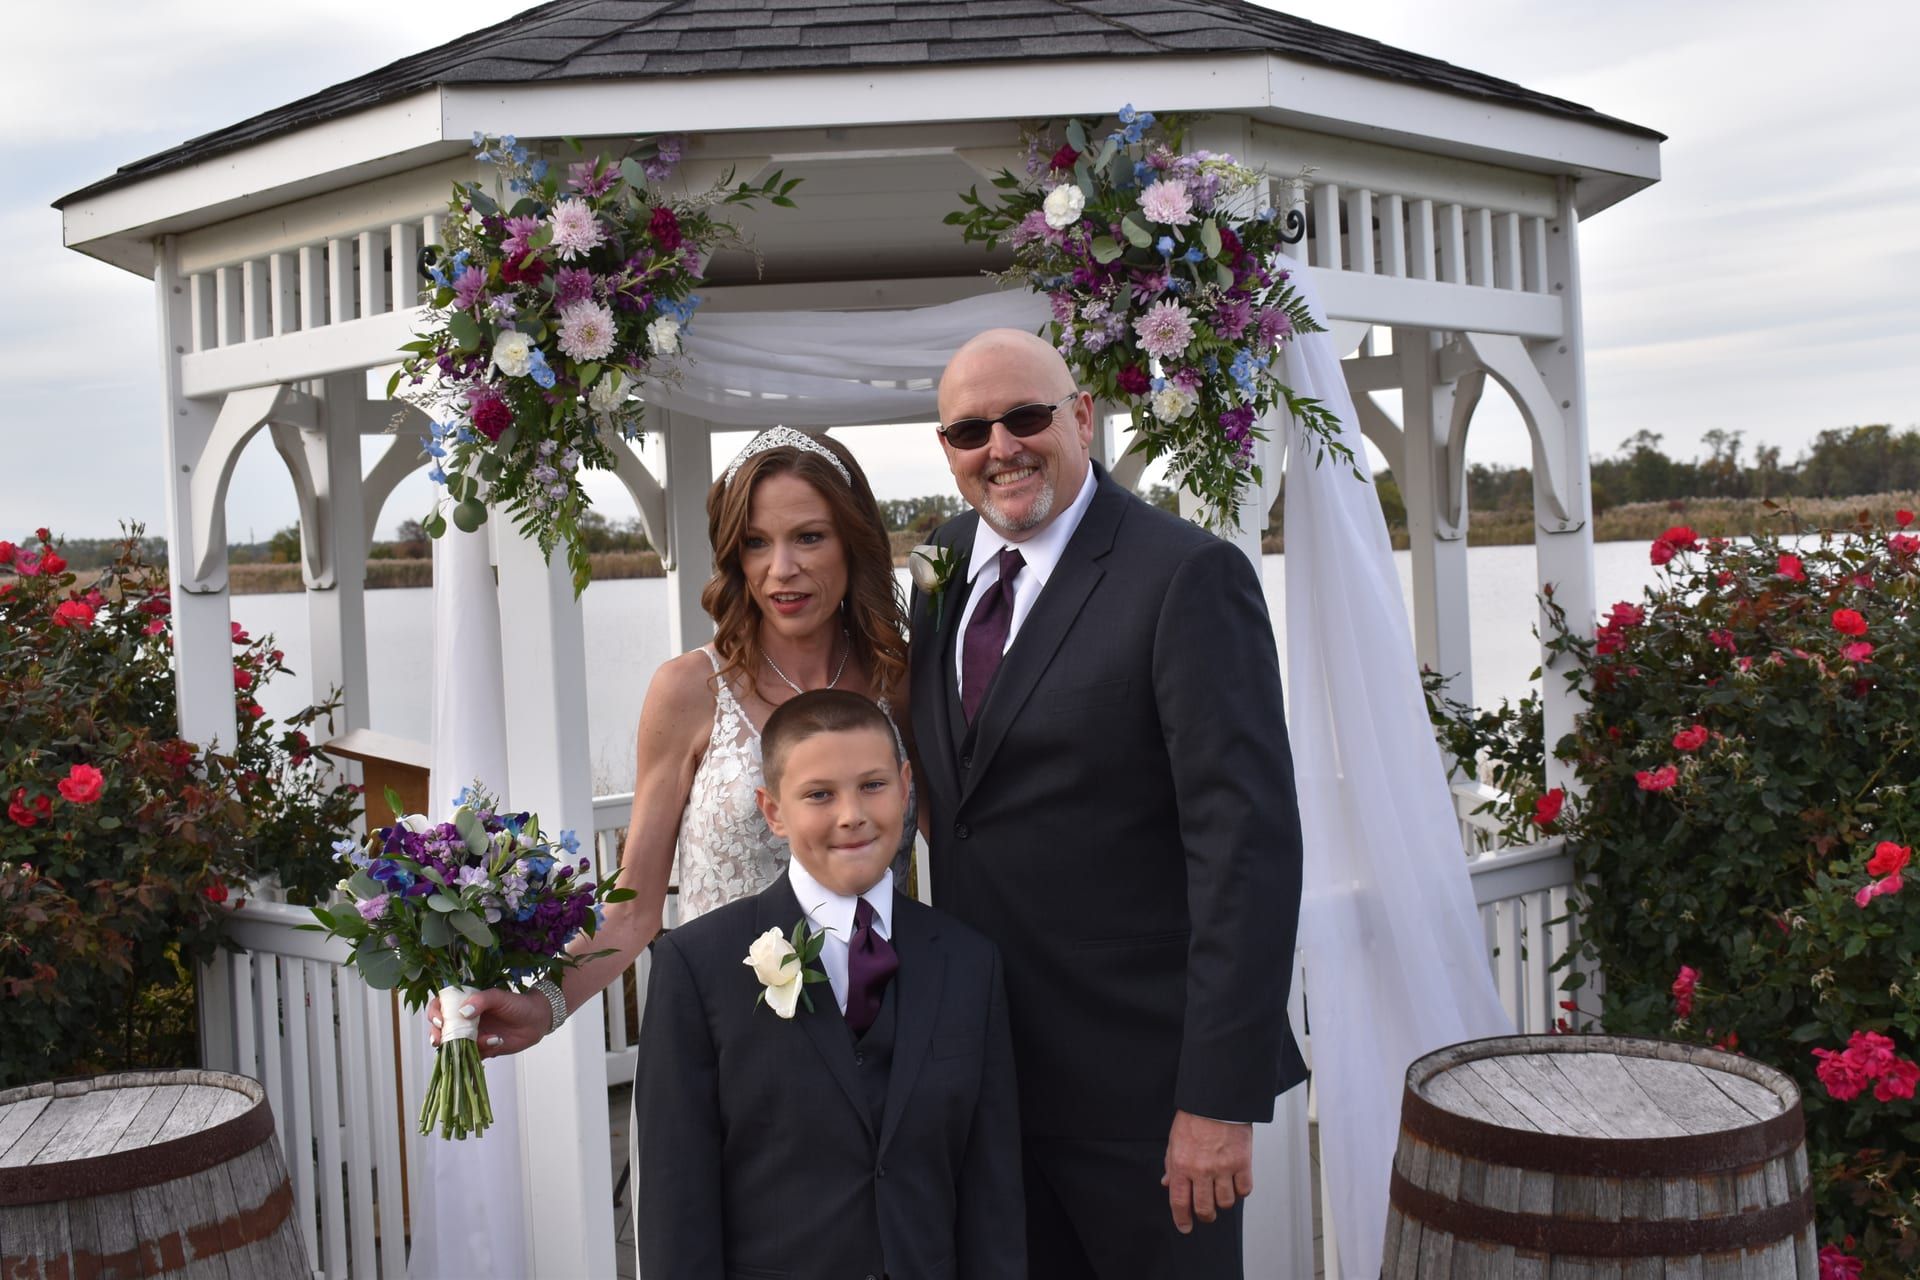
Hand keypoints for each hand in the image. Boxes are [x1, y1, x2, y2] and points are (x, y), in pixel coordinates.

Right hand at [426, 987, 553, 1058]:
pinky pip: (472, 1055)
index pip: (440, 1006)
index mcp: (465, 1003)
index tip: (439, 1021)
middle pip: (441, 1029)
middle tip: (442, 1041)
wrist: (537, 1020)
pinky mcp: (482, 1049)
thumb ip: (481, 1000)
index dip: (434, 1014)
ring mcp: (472, 1036)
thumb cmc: (518, 1003)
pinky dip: (481, 1051)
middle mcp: (465, 1020)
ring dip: (465, 1046)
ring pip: (455, 1045)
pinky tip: (497, 1041)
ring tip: (489, 1038)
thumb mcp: (499, 997)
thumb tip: (463, 1012)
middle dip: (439, 1036)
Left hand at [1160, 1110, 1252, 1233]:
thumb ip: (1171, 1164)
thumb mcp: (1174, 1140)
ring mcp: (1223, 1167)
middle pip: (1203, 1208)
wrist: (1216, 1100)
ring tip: (1221, 1193)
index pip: (1179, 1202)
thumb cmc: (1194, 1118)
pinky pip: (1244, 1190)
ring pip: (1225, 1203)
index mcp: (1181, 1164)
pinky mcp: (1242, 1162)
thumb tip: (1167, 1183)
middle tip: (1206, 1213)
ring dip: (1222, 1202)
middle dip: (1204, 1216)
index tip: (1185, 1227)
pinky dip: (1240, 1191)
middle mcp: (1201, 1169)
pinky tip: (1235, 1183)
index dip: (1182, 1219)